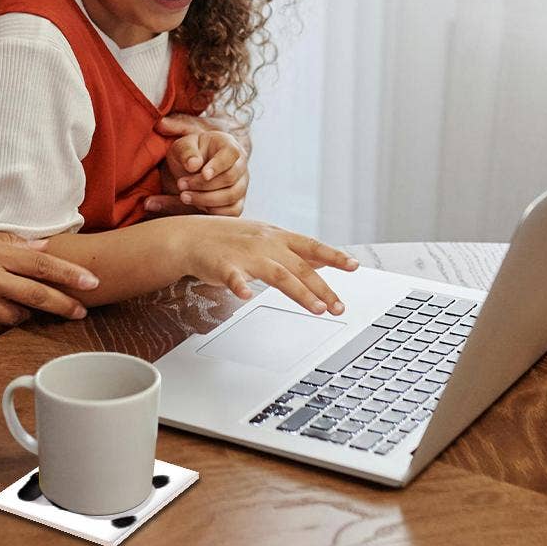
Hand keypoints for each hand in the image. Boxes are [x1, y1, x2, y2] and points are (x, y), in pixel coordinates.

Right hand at [0, 230, 99, 335]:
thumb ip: (8, 243)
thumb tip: (42, 245)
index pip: (41, 264)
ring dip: (24, 313)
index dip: (69, 275)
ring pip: (17, 316)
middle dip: (65, 304)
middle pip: (37, 295)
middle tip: (83, 310)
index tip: (92, 283)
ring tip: (9, 301)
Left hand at [147, 120, 248, 216]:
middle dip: (203, 184)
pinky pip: (232, 212)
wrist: (191, 168)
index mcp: (229, 145)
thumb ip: (186, 152)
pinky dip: (213, 211)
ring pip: (231, 196)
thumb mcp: (182, 147)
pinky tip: (195, 205)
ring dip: (205, 199)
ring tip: (184, 196)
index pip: (231, 154)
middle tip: (181, 184)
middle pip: (230, 178)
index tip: (203, 174)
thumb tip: (193, 165)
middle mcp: (240, 165)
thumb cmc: (189, 154)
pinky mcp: (237, 202)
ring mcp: (241, 185)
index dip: (218, 166)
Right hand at [181, 216, 359, 313]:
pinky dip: (238, 286)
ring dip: (299, 292)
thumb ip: (295, 250)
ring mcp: (245, 254)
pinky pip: (232, 277)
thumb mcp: (267, 237)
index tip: (354, 266)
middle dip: (322, 288)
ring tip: (317, 309)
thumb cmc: (231, 239)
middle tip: (339, 307)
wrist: (192, 236)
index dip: (334, 256)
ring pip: (277, 274)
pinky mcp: (223, 266)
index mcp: (278, 237)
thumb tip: (324, 259)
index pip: (312, 246)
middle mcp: (266, 244)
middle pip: (300, 266)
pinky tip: (245, 296)